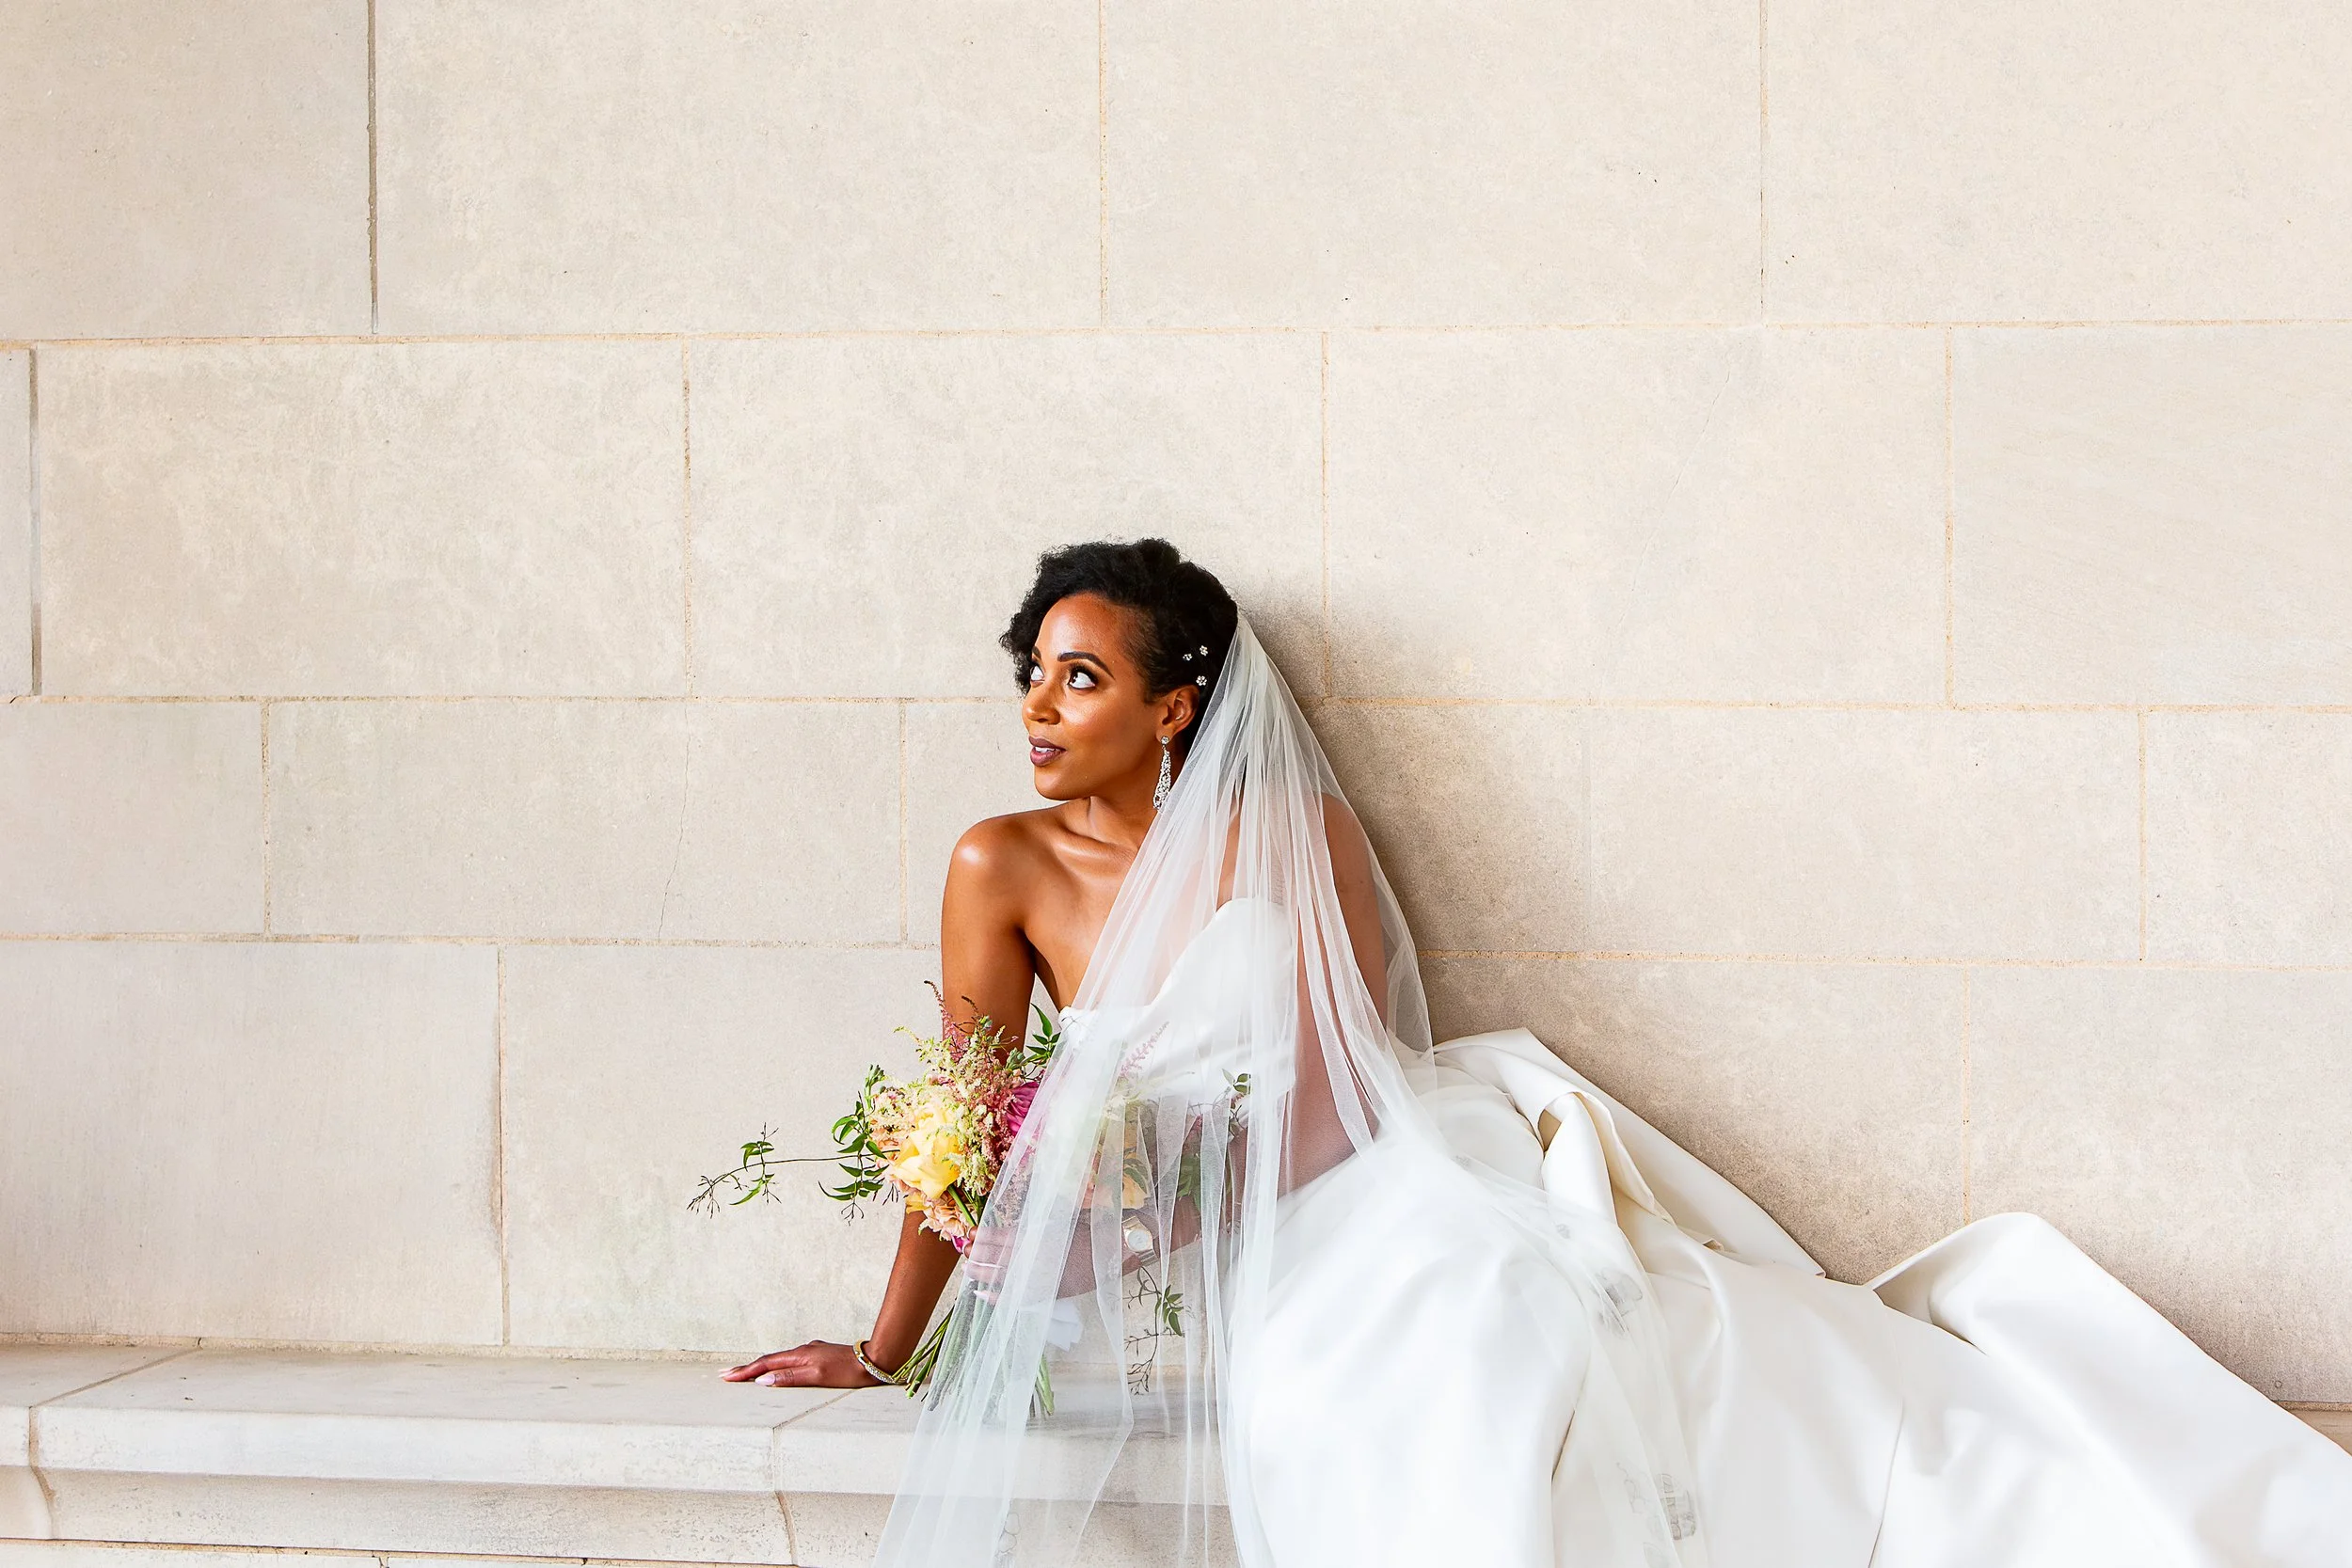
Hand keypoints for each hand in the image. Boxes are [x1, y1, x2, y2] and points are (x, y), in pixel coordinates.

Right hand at [719, 1339, 883, 1388]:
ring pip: (781, 1360)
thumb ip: (791, 1378)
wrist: (875, 1360)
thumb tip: (764, 1380)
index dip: (746, 1372)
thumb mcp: (818, 1377)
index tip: (727, 1377)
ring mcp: (812, 1352)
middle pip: (770, 1360)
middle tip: (727, 1375)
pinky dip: (778, 1366)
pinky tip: (779, 1370)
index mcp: (800, 1355)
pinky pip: (792, 1361)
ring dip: (762, 1367)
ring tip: (746, 1373)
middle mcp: (804, 1351)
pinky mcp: (821, 1356)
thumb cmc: (849, 1371)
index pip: (766, 1364)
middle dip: (748, 1368)